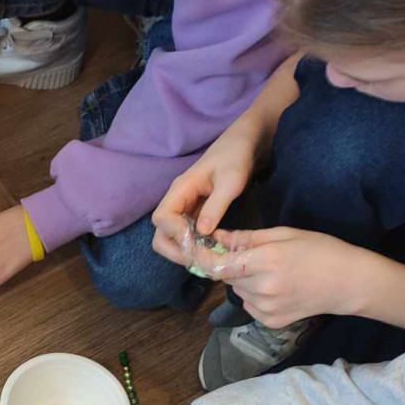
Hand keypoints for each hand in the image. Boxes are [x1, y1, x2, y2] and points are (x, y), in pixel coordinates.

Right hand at [151, 126, 258, 267]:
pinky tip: (210, 249)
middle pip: (160, 232)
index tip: (195, 243)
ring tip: (205, 258)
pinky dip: (193, 246)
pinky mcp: (194, 213)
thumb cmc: (237, 157)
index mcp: (180, 189)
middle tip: (198, 260)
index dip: (174, 234)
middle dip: (174, 250)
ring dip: (183, 250)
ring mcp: (184, 208)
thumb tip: (202, 232)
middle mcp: (177, 200)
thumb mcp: (232, 181)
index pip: (162, 217)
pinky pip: (185, 234)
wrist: (244, 144)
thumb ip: (216, 206)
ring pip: (171, 237)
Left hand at [213, 228, 374, 327]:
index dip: (205, 258)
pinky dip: (255, 296)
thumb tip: (218, 237)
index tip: (202, 251)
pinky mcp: (270, 322)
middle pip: (227, 277)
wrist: (348, 283)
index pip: (219, 264)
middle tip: (256, 258)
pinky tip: (277, 289)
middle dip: (233, 266)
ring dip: (245, 281)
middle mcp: (263, 288)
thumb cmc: (321, 251)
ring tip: (272, 273)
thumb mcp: (286, 234)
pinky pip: (249, 306)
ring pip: (238, 292)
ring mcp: (266, 308)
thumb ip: (248, 238)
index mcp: (266, 261)